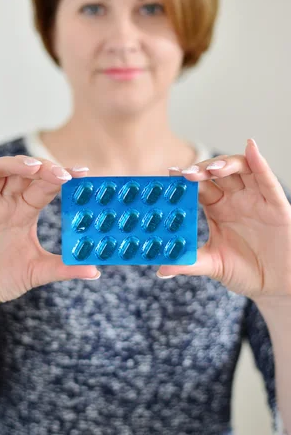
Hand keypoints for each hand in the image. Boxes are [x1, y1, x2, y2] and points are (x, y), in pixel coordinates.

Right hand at [0, 156, 99, 307]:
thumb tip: (95, 272)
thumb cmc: (5, 279)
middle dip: (43, 167)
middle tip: (62, 173)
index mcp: (25, 211)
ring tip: (34, 168)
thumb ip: (65, 269)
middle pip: (22, 171)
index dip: (62, 175)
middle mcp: (5, 202)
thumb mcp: (39, 272)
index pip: (45, 184)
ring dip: (14, 164)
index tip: (83, 173)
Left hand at [156, 138, 290, 300]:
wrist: (275, 286)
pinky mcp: (275, 204)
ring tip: (211, 169)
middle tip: (187, 173)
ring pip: (241, 169)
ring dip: (225, 163)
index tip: (171, 173)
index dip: (186, 179)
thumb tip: (160, 270)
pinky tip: (251, 148)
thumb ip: (188, 263)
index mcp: (217, 208)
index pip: (199, 187)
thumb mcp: (213, 265)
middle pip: (217, 173)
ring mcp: (255, 199)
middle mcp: (235, 199)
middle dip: (202, 169)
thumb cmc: (245, 271)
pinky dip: (259, 161)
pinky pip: (266, 179)